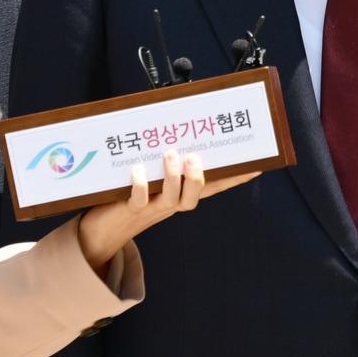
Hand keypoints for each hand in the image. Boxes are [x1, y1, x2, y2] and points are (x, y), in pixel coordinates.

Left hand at [76, 150, 257, 273]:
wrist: (101, 229)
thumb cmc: (130, 195)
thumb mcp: (154, 175)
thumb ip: (167, 157)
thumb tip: (177, 127)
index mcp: (181, 192)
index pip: (213, 185)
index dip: (234, 178)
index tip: (256, 166)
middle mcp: (171, 202)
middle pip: (195, 196)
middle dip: (198, 177)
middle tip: (194, 157)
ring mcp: (152, 207)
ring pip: (172, 198)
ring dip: (173, 176)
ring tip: (170, 154)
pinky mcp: (130, 210)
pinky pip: (139, 200)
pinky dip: (139, 186)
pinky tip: (138, 172)